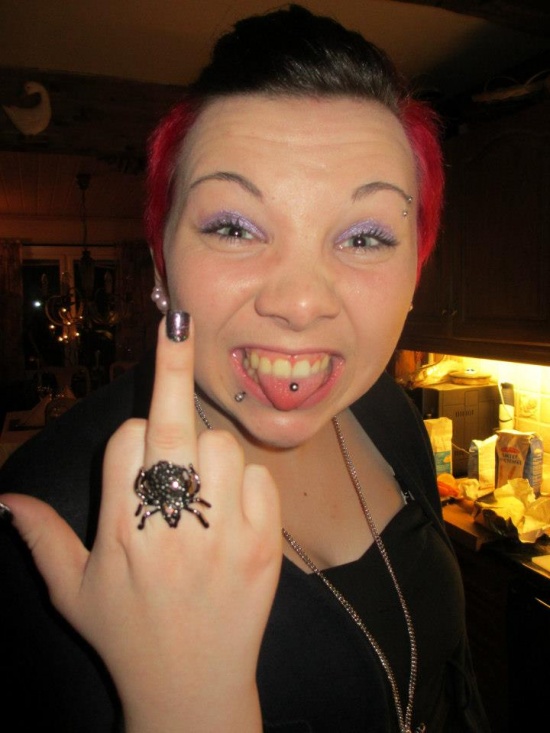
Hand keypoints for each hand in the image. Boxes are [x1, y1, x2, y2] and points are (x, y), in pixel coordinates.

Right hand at [1, 315, 281, 732]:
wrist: (194, 690)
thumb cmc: (128, 637)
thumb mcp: (72, 593)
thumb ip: (42, 539)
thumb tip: (3, 498)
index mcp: (119, 529)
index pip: (126, 439)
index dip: (133, 431)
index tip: (141, 436)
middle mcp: (170, 525)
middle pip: (173, 423)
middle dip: (172, 365)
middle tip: (176, 318)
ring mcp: (223, 533)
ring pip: (222, 445)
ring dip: (210, 450)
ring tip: (202, 488)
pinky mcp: (265, 545)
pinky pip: (260, 478)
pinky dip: (248, 482)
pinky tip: (233, 514)